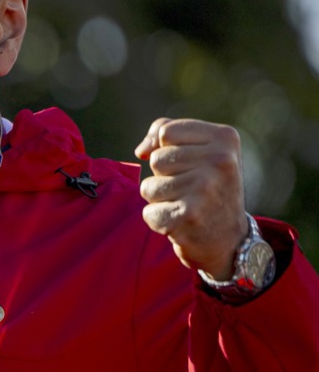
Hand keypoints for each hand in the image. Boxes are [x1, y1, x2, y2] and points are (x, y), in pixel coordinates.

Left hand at [134, 119, 247, 279]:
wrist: (231, 240)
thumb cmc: (208, 187)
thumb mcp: (200, 150)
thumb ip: (165, 133)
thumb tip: (141, 151)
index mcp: (224, 138)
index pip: (165, 131)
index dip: (166, 148)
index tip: (189, 164)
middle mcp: (220, 161)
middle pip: (156, 159)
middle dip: (165, 176)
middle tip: (192, 190)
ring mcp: (205, 189)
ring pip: (149, 186)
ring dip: (161, 199)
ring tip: (187, 205)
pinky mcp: (189, 216)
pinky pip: (149, 212)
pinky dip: (159, 220)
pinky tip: (182, 223)